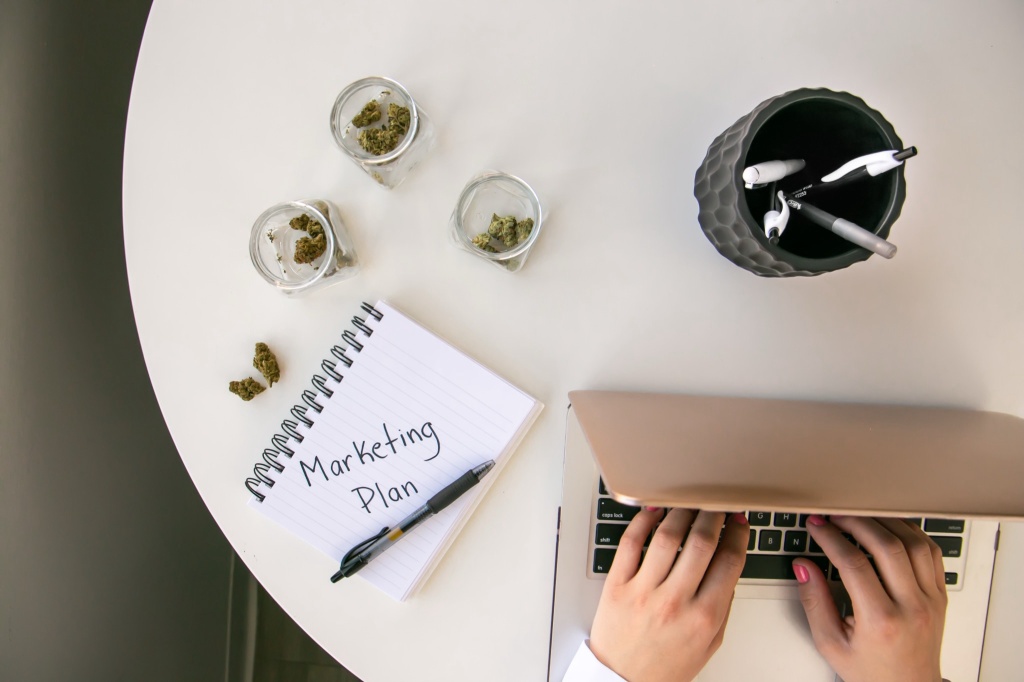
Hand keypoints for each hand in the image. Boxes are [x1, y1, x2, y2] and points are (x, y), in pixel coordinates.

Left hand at [589, 508, 748, 681]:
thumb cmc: (664, 667)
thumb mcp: (708, 644)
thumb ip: (723, 608)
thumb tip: (729, 570)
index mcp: (704, 617)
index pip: (730, 561)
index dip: (738, 534)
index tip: (738, 521)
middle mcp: (675, 602)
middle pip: (702, 542)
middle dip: (714, 515)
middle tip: (716, 505)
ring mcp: (644, 592)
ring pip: (668, 536)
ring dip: (682, 512)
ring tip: (689, 504)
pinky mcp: (616, 586)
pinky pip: (630, 543)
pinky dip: (643, 521)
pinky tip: (654, 512)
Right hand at [793, 516, 947, 681]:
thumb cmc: (871, 671)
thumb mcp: (830, 643)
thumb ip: (814, 602)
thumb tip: (803, 567)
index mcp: (881, 622)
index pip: (854, 564)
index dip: (830, 538)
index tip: (816, 526)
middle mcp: (911, 608)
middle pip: (887, 547)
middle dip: (856, 522)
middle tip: (836, 516)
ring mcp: (930, 600)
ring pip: (914, 543)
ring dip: (885, 522)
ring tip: (861, 517)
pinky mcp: (940, 596)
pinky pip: (932, 552)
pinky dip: (911, 533)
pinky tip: (891, 528)